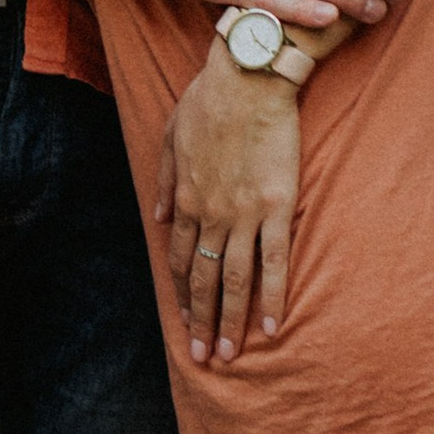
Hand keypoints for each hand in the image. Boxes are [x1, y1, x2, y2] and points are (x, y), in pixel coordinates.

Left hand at [155, 44, 299, 363]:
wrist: (250, 77)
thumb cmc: (211, 98)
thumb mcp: (172, 134)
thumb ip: (164, 180)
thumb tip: (156, 218)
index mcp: (185, 197)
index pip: (180, 257)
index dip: (181, 293)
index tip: (184, 320)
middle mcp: (211, 213)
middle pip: (203, 278)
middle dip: (200, 321)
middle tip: (202, 357)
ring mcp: (244, 213)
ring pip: (234, 279)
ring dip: (229, 320)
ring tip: (229, 354)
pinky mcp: (276, 207)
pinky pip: (274, 261)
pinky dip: (272, 297)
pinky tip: (271, 326)